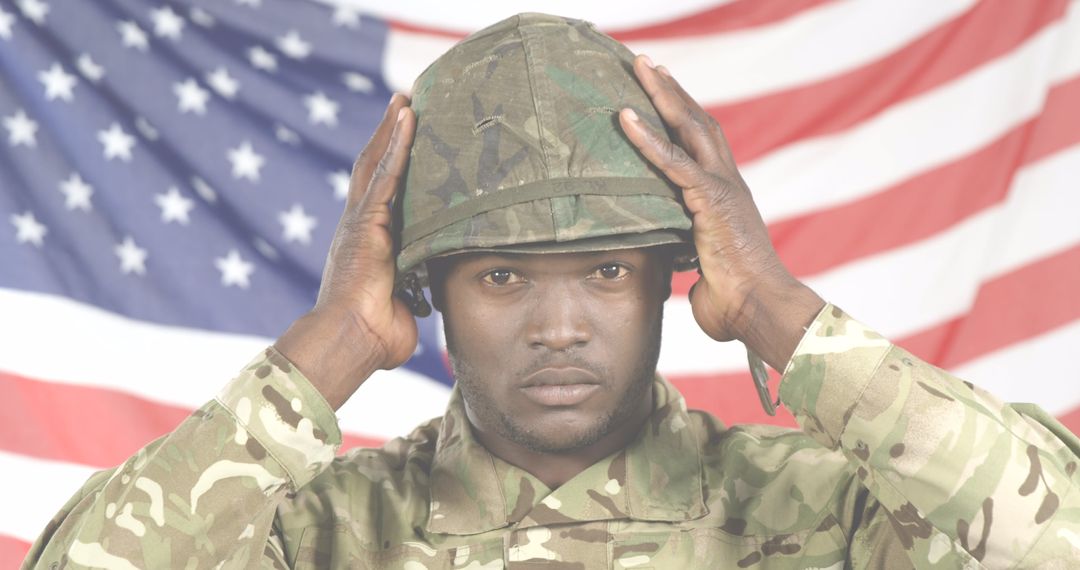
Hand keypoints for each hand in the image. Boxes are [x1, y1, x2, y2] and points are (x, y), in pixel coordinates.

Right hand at [275, 95, 417, 408]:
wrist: (349, 342)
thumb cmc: (374, 336)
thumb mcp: (405, 305)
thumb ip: (417, 293)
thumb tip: (432, 300)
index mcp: (370, 242)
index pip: (384, 192)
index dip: (396, 163)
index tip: (410, 138)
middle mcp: (361, 225)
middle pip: (376, 166)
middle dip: (391, 133)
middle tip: (409, 100)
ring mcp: (361, 222)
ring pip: (378, 163)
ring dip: (394, 128)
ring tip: (409, 96)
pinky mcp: (366, 223)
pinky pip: (385, 176)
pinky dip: (397, 146)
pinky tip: (407, 118)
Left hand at [619, 56, 823, 369]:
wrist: (762, 311)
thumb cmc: (737, 303)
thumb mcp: (705, 273)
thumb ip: (690, 261)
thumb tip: (681, 273)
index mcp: (727, 199)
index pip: (704, 146)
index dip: (684, 117)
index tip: (664, 93)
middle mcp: (728, 185)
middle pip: (698, 123)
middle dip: (672, 91)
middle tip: (648, 64)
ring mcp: (722, 189)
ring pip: (689, 129)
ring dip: (661, 95)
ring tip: (639, 67)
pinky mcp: (712, 200)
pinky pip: (674, 162)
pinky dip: (648, 139)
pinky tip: (625, 118)